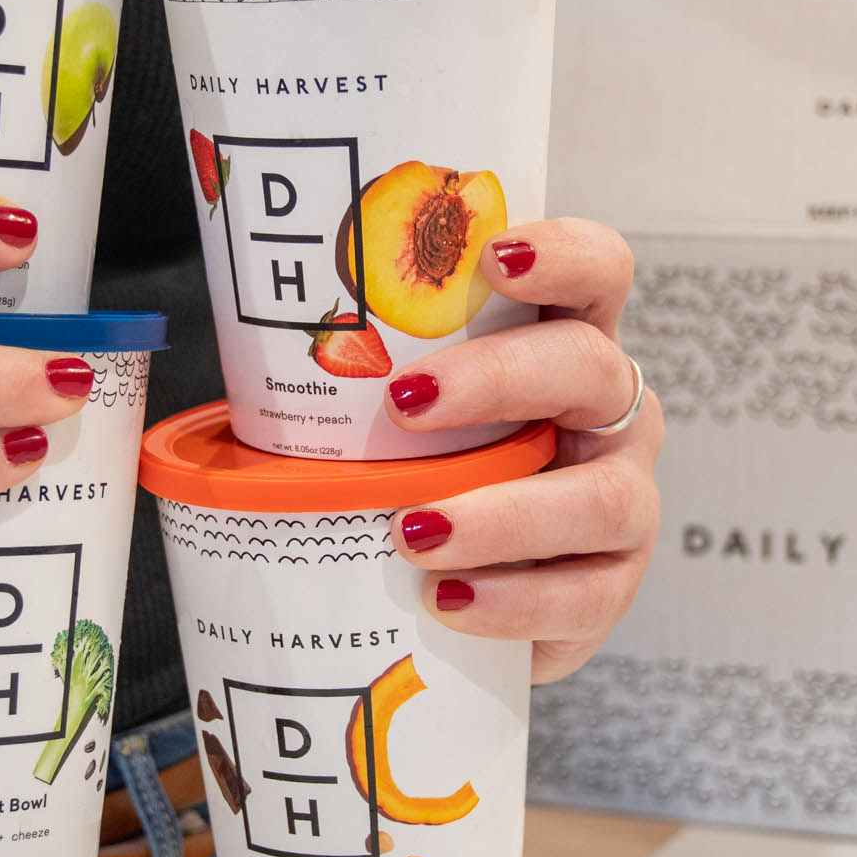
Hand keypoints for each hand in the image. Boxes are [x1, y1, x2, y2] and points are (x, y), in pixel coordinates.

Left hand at [382, 220, 661, 681]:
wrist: (455, 580)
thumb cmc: (420, 467)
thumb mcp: (396, 411)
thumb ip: (352, 383)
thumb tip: (231, 384)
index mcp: (566, 343)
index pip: (598, 273)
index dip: (563, 255)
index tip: (494, 257)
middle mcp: (612, 413)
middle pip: (590, 369)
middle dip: (499, 379)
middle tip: (406, 403)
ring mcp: (625, 498)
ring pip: (601, 499)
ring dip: (506, 515)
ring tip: (413, 532)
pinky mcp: (614, 586)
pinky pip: (585, 597)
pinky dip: (512, 601)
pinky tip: (445, 599)